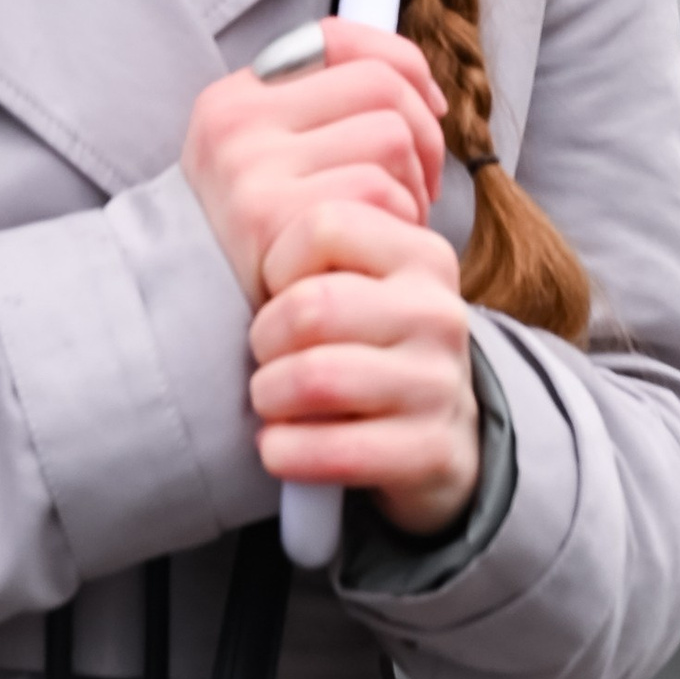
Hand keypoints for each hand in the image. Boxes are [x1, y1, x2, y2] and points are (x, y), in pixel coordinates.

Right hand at [180, 20, 446, 311]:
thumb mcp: (263, 163)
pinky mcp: (274, 221)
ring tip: (393, 218)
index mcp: (236, 98)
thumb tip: (420, 89)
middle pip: (381, 86)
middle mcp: (238, 124)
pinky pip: (379, 192)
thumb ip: (318, 117)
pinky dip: (398, 219)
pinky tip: (377, 244)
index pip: (337, 37)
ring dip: (412, 184)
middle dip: (424, 133)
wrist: (194, 318)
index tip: (431, 104)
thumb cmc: (255, 242)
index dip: (403, 62)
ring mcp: (252, 171)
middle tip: (423, 181)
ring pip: (389, 136)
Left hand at [251, 206, 480, 537]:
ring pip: (315, 378)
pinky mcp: (432, 450)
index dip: (278, 263)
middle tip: (264, 355)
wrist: (438, 429)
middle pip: (311, 306)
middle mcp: (438, 312)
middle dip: (264, 337)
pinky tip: (278, 447)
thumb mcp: (362, 282)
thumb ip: (316, 257)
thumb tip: (239, 239)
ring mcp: (440, 384)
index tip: (277, 291)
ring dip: (269, 395)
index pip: (323, 227)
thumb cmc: (372, 342)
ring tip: (269, 398)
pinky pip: (335, 450)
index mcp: (421, 254)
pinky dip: (286, 451)